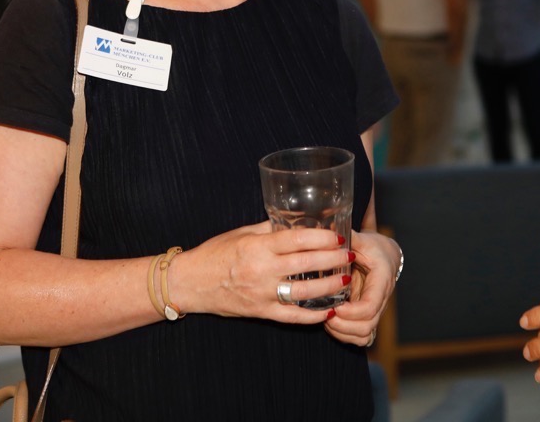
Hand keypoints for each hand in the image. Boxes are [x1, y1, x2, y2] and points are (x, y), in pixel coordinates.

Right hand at [167, 221, 353, 324]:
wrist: (189, 283)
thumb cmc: (215, 253)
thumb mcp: (241, 234)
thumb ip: (270, 230)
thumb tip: (298, 222)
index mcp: (257, 247)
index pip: (296, 240)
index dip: (321, 238)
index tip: (338, 236)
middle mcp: (261, 271)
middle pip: (305, 265)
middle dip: (332, 260)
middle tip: (350, 254)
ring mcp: (261, 294)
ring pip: (303, 292)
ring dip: (328, 286)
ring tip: (344, 279)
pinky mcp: (260, 312)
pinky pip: (291, 317)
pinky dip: (312, 315)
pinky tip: (328, 310)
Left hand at [324, 231, 400, 346]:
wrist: (386, 256)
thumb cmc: (374, 248)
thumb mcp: (363, 240)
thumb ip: (350, 239)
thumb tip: (332, 232)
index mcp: (381, 281)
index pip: (370, 306)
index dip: (351, 312)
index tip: (334, 306)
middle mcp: (381, 300)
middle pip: (367, 326)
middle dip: (343, 325)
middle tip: (326, 314)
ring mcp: (376, 311)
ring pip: (364, 335)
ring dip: (343, 332)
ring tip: (327, 319)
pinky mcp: (368, 317)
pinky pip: (362, 337)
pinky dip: (346, 336)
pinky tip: (334, 324)